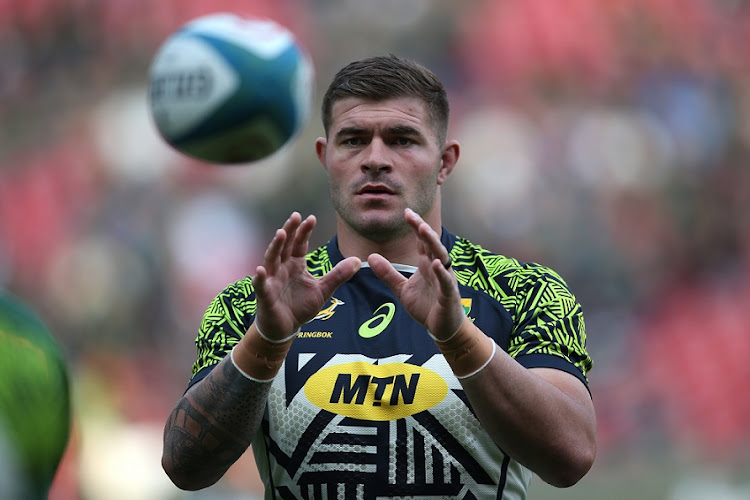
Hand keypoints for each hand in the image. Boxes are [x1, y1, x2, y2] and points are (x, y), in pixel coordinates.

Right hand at [252, 212, 360, 339]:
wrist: (285, 327)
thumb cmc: (300, 306)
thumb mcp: (324, 290)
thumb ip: (338, 275)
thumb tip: (358, 260)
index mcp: (295, 264)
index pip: (299, 243)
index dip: (304, 231)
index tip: (311, 218)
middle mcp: (282, 268)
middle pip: (284, 245)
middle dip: (290, 230)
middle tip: (296, 216)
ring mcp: (272, 280)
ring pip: (271, 259)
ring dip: (276, 246)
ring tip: (281, 233)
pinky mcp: (265, 295)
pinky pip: (261, 285)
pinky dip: (261, 278)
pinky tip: (261, 270)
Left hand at [367, 208, 464, 339]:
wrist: (442, 329)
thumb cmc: (426, 306)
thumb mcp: (401, 288)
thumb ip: (388, 273)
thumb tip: (370, 257)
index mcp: (427, 264)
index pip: (421, 241)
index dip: (415, 226)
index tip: (406, 212)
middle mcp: (437, 268)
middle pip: (431, 244)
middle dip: (422, 229)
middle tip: (411, 215)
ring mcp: (445, 280)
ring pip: (441, 257)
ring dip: (433, 243)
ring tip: (423, 230)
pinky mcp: (449, 295)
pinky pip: (446, 281)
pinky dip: (442, 272)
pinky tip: (436, 264)